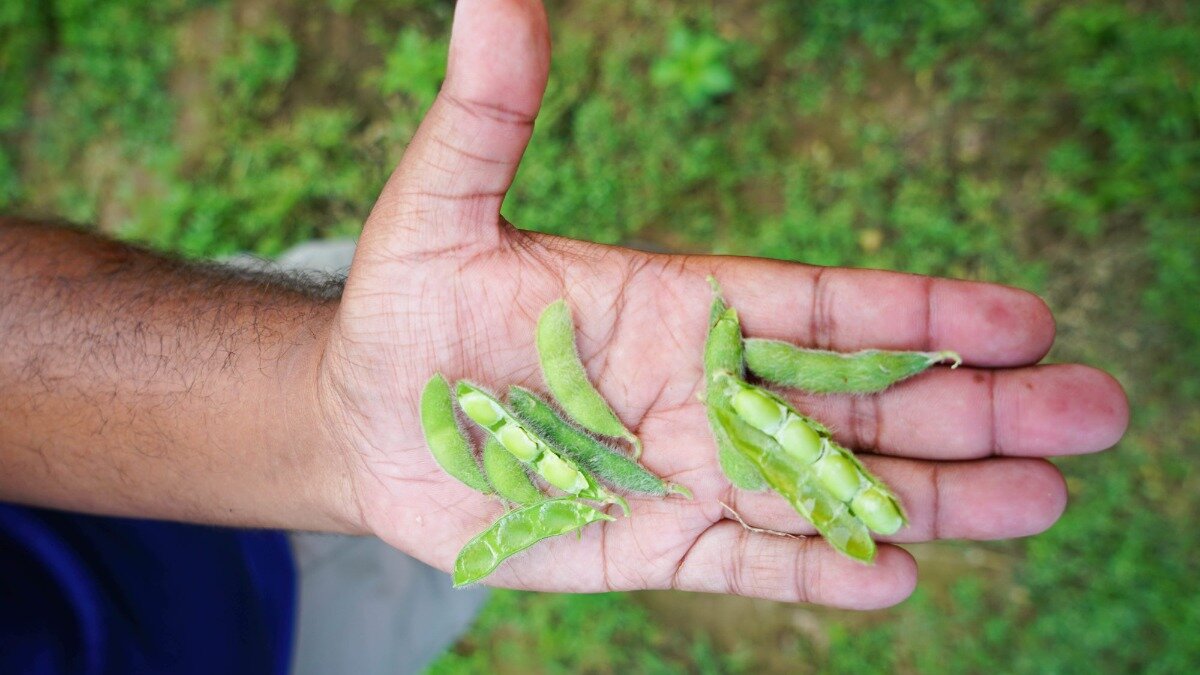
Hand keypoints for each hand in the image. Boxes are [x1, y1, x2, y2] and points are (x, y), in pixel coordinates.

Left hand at [314, 0, 1127, 608]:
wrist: (364, 417)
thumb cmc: (408, 304)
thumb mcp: (440, 203)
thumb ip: (488, 116)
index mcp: (679, 306)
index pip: (820, 308)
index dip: (918, 314)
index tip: (1021, 317)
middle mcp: (703, 391)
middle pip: (860, 402)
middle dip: (975, 408)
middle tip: (1095, 411)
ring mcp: (684, 475)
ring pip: (826, 489)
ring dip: (933, 495)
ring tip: (1042, 500)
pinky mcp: (648, 547)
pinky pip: (746, 564)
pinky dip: (817, 575)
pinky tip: (899, 572)